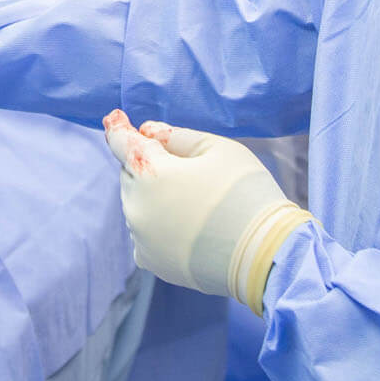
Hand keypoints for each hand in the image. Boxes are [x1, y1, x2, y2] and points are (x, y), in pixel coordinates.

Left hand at [103, 110, 311, 313]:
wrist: (265, 254)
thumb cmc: (245, 193)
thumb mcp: (217, 148)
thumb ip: (176, 136)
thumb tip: (148, 132)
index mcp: (150, 173)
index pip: (122, 143)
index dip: (118, 128)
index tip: (114, 118)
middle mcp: (136, 207)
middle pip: (130, 174)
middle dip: (148, 165)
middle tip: (185, 169)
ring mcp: (142, 238)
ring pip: (137, 203)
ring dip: (152, 195)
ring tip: (194, 201)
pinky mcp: (152, 262)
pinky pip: (144, 232)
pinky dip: (156, 223)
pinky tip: (186, 224)